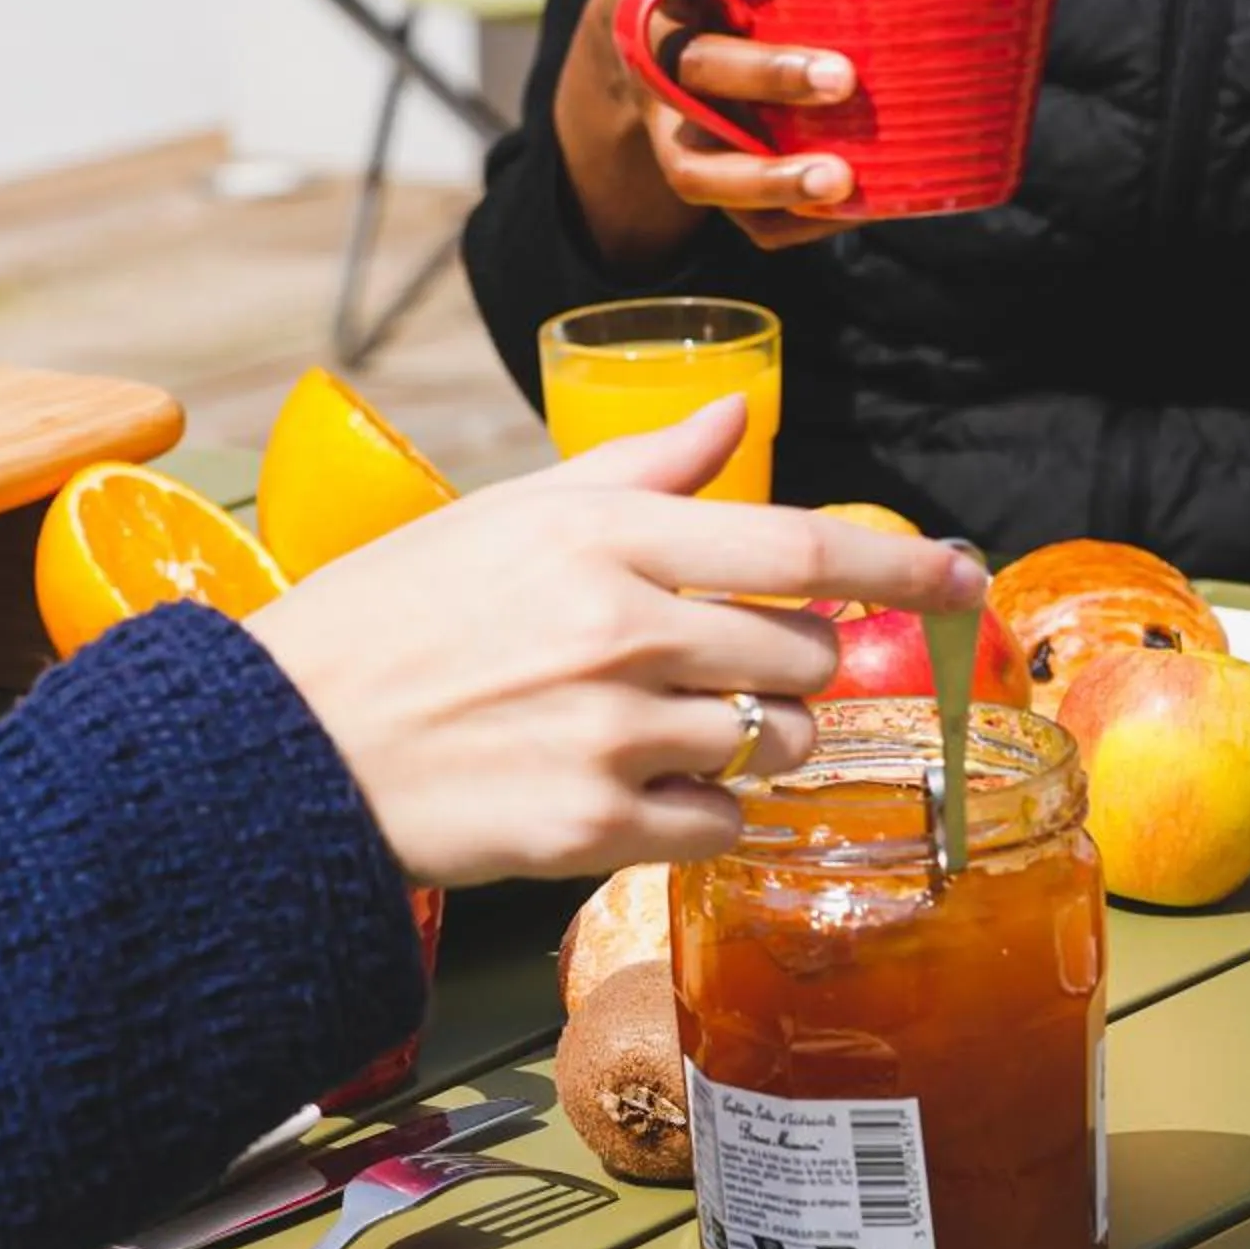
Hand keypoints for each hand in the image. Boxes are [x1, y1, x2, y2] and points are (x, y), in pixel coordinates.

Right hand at [243, 400, 986, 886]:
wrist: (286, 745)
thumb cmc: (394, 620)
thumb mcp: (508, 516)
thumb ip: (639, 472)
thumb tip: (735, 421)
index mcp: (601, 534)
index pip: (796, 544)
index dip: (899, 566)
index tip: (963, 577)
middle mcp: (619, 626)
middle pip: (803, 652)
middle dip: (795, 664)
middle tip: (731, 667)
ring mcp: (611, 731)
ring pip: (772, 742)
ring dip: (752, 740)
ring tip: (664, 727)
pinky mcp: (594, 827)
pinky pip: (720, 821)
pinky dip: (704, 809)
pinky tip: (633, 785)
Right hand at [553, 0, 874, 263]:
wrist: (662, 36)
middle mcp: (655, 49)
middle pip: (694, 66)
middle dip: (766, 75)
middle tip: (842, 78)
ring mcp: (667, 123)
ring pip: (695, 165)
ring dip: (763, 177)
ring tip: (838, 179)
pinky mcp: (696, 173)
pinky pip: (731, 218)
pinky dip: (786, 219)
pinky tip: (847, 209)